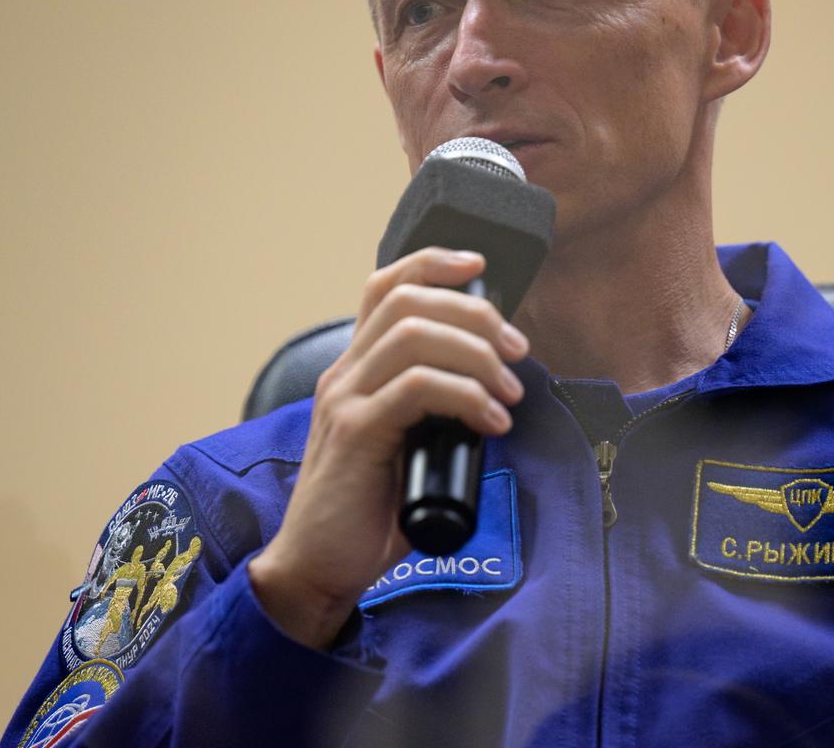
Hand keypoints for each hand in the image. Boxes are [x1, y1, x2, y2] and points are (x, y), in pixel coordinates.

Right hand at [247, 247, 528, 648]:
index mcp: (356, 370)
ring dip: (477, 354)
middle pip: (409, 302)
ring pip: (415, 337)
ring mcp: (345, 401)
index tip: (481, 268)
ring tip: (510, 392)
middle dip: (475, 314)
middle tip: (517, 350)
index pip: (386, 289)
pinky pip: (417, 389)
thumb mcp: (403, 444)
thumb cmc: (367, 511)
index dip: (433, 263)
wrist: (317, 571)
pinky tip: (492, 422)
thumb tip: (492, 392)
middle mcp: (345, 374)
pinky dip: (465, 396)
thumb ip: (429, 411)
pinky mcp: (354, 434)